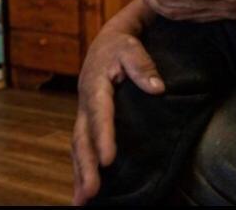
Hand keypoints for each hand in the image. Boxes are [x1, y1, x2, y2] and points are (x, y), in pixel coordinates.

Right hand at [72, 19, 163, 204]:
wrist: (106, 42)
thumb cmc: (122, 46)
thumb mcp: (132, 47)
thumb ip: (143, 65)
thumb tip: (157, 88)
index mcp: (95, 85)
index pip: (99, 113)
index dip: (103, 136)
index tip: (108, 160)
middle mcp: (85, 102)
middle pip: (82, 137)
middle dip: (86, 166)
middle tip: (91, 193)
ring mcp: (84, 113)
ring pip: (78, 147)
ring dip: (79, 174)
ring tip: (81, 202)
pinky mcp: (87, 121)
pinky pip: (82, 147)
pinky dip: (81, 169)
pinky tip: (84, 190)